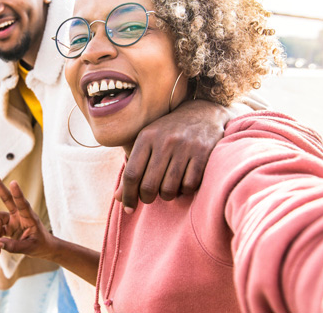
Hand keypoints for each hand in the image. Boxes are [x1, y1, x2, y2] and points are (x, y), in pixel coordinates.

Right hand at [0, 170, 54, 259]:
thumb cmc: (40, 245)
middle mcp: (18, 215)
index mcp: (29, 216)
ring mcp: (11, 220)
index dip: (17, 194)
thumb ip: (14, 246)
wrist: (43, 248)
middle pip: (6, 198)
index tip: (13, 183)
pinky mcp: (6, 227)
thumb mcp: (30, 248)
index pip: (23, 203)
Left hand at [117, 99, 231, 211]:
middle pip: (149, 186)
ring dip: (167, 195)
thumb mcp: (147, 144)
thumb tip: (119, 198)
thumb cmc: (168, 133)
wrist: (202, 113)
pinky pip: (189, 186)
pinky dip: (185, 190)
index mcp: (146, 137)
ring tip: (168, 187)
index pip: (131, 174)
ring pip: (169, 189)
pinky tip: (183, 182)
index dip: (128, 195)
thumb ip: (133, 169)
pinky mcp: (203, 153)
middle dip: (147, 198)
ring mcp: (185, 147)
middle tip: (150, 197)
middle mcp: (165, 141)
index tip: (129, 208)